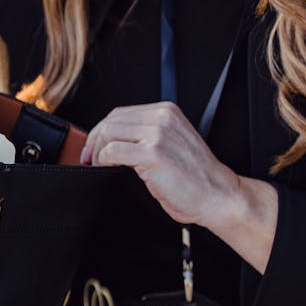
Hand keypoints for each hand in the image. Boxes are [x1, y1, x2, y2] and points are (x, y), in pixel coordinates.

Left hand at [80, 101, 278, 272]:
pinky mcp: (153, 154)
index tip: (93, 146)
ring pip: (109, 132)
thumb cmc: (195, 177)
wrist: (216, 194)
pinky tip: (106, 168)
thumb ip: (146, 135)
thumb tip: (112, 141)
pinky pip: (114, 150)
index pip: (121, 113)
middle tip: (89, 157)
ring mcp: (158, 134)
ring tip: (97, 164)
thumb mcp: (171, 143)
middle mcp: (162, 117)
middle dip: (94, 140)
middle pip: (111, 120)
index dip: (102, 130)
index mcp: (166, 112)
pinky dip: (103, 160)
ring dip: (97, 150)